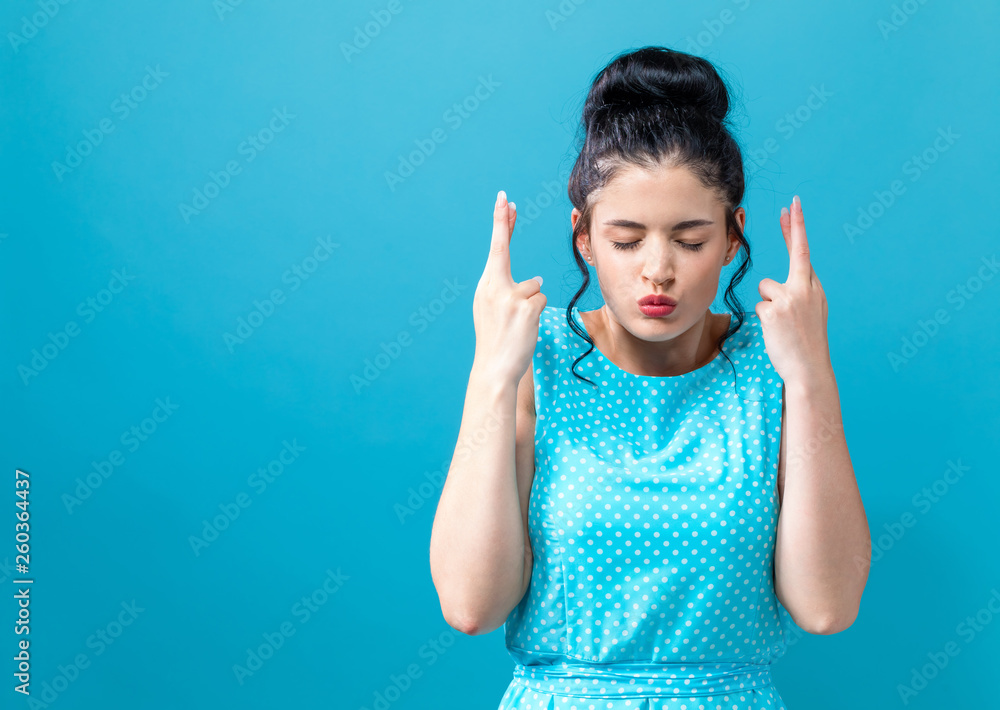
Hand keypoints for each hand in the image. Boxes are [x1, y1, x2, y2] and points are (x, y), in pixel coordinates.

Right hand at [472, 190, 546, 384]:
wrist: (494, 368)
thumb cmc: (497, 341)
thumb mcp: (494, 311)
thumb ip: (510, 292)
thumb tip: (537, 280)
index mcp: (485, 286)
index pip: (495, 248)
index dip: (500, 223)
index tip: (503, 200)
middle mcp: (494, 286)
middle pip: (502, 248)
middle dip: (503, 221)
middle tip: (506, 198)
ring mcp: (510, 295)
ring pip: (535, 286)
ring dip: (532, 304)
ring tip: (518, 324)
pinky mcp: (526, 306)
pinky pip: (542, 300)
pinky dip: (538, 314)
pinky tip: (526, 327)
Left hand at [755, 195, 830, 386]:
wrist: (809, 368)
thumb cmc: (805, 343)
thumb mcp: (810, 313)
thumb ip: (799, 293)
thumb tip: (778, 283)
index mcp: (815, 288)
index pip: (804, 252)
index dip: (797, 228)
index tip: (793, 207)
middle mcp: (807, 288)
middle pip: (797, 251)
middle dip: (794, 226)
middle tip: (790, 203)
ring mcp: (791, 297)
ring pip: (765, 287)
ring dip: (768, 304)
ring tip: (781, 324)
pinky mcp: (775, 309)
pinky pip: (759, 305)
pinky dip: (764, 319)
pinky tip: (776, 330)